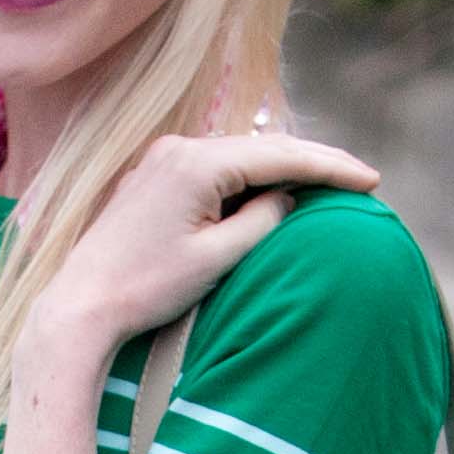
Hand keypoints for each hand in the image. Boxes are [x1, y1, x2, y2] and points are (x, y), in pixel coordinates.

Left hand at [33, 129, 380, 356]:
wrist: (80, 306)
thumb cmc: (146, 289)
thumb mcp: (216, 259)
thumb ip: (262, 221)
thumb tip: (290, 198)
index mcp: (198, 163)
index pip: (281, 156)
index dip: (330, 168)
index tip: (372, 180)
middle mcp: (179, 147)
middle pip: (263, 148)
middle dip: (313, 163)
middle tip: (361, 179)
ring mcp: (162, 158)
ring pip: (239, 156)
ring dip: (282, 168)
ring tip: (328, 182)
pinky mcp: (153, 175)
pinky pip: (215, 167)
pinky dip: (249, 177)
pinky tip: (274, 188)